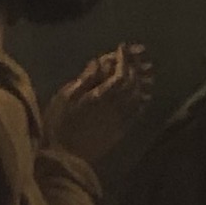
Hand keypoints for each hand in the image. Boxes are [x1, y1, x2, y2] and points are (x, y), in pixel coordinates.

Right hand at [44, 43, 153, 169]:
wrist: (66, 157)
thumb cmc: (59, 125)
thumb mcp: (65, 97)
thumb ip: (85, 79)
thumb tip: (99, 62)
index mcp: (102, 96)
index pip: (120, 73)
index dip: (123, 58)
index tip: (122, 46)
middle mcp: (116, 106)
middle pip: (132, 82)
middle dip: (135, 65)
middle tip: (137, 51)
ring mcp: (121, 119)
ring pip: (138, 95)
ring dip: (142, 80)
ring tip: (146, 68)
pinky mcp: (122, 130)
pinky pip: (137, 111)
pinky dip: (142, 99)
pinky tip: (144, 93)